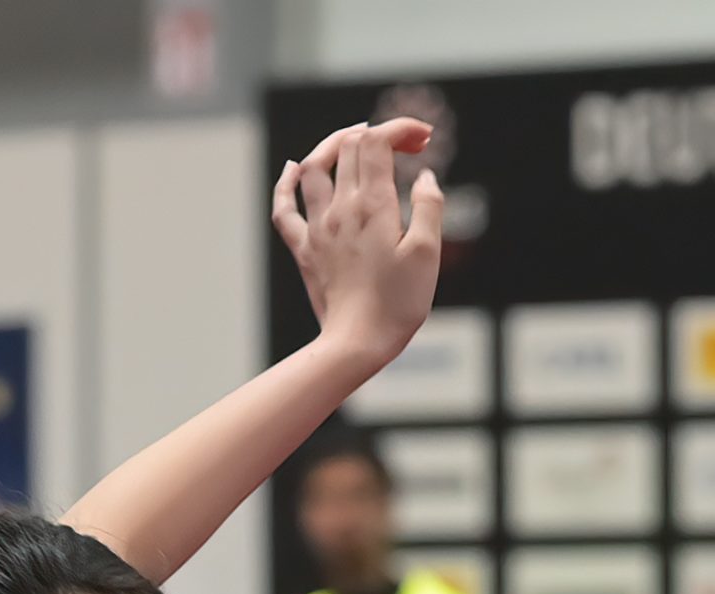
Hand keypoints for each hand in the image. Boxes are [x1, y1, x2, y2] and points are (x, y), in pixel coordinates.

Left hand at [270, 119, 445, 369]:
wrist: (358, 343)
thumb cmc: (398, 303)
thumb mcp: (428, 254)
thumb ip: (430, 207)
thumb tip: (424, 176)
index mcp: (373, 205)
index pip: (377, 142)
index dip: (399, 128)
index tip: (423, 138)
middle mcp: (340, 209)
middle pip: (347, 147)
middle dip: (377, 134)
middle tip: (405, 146)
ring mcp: (317, 228)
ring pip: (312, 167)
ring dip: (332, 146)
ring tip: (354, 141)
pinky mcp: (304, 249)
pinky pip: (284, 209)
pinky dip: (285, 184)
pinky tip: (293, 168)